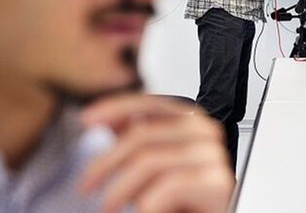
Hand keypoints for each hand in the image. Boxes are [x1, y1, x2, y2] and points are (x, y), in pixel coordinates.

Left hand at [78, 94, 233, 212]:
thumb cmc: (183, 200)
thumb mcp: (151, 166)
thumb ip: (135, 139)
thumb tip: (107, 117)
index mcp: (191, 122)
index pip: (152, 103)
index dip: (117, 107)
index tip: (87, 119)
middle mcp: (206, 132)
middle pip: (144, 133)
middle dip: (106, 162)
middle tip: (86, 185)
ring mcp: (214, 156)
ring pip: (150, 160)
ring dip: (120, 189)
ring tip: (109, 206)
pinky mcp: (218, 183)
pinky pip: (169, 185)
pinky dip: (148, 203)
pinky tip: (145, 210)